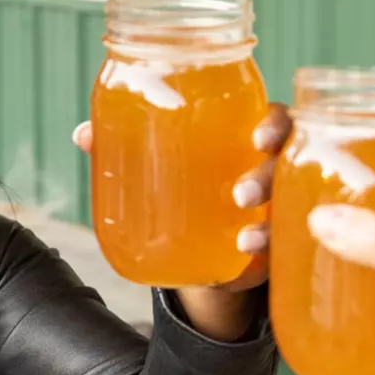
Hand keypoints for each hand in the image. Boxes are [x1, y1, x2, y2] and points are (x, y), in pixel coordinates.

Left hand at [74, 104, 290, 340]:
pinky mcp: (277, 246)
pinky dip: (268, 249)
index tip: (259, 135)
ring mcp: (280, 208)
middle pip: (289, 162)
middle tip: (241, 194)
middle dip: (269, 175)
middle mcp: (273, 168)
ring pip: (291, 206)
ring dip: (269, 221)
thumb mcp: (163, 167)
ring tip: (245, 236)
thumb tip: (83, 134)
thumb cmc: (189, 187)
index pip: (277, 121)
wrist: (205, 249)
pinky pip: (286, 245)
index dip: (275, 124)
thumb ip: (129, 148)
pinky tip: (247, 253)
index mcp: (249, 137)